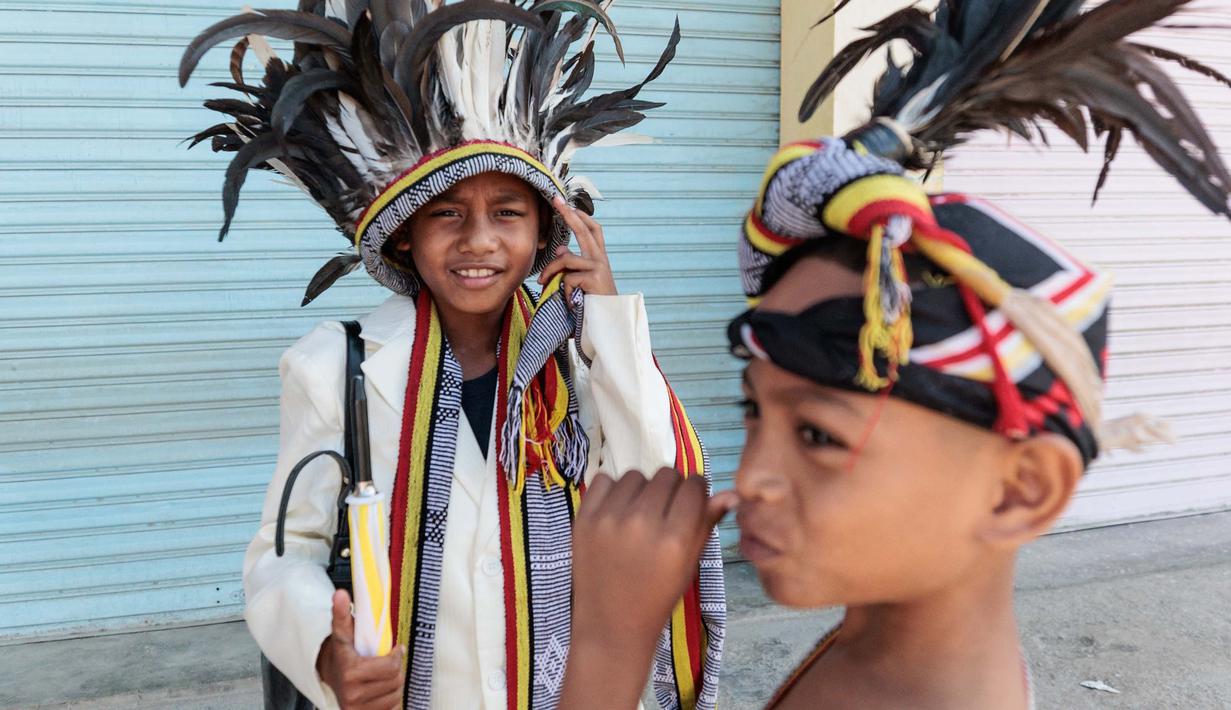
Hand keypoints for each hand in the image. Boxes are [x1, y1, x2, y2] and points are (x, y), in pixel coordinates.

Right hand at [317, 590, 405, 709]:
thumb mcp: (342, 632)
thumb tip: (340, 593)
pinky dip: (391, 700)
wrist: (329, 677)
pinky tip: (381, 691)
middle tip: (387, 663)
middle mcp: (353, 694)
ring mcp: (358, 708)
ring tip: (382, 677)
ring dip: (394, 685)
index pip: (391, 667)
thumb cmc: (341, 654)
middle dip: (395, 670)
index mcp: (351, 672)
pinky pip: (393, 708)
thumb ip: (341, 613)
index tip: (394, 650)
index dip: (396, 656)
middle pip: (396, 681)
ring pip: (396, 695)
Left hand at [538, 195, 618, 299]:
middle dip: (568, 214)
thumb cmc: (593, 302)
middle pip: (584, 230)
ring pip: (565, 260)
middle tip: (556, 200)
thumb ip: (572, 264)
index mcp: (599, 257)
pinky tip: (569, 302)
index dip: (582, 216)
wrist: (609, 322)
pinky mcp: (594, 278)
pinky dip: (562, 290)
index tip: (569, 204)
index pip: (593, 230)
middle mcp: (601, 259)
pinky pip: (567, 278)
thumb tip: (560, 249)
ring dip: (549, 271)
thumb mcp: (582, 280)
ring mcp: (598, 267)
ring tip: (542, 284)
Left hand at [559, 470, 736, 708]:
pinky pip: (604, 479)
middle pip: (667, 475)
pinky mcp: (584, 518)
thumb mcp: (689, 564)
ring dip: (642, 489)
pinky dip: (613, 491)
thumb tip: (730, 492)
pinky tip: (617, 512)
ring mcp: (609, 518)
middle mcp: (643, 522)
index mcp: (675, 538)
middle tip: (665, 512)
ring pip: (635, 475)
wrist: (611, 623)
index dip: (696, 491)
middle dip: (671, 489)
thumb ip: (707, 523)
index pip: (694, 485)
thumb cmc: (658, 595)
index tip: (690, 502)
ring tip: (639, 514)